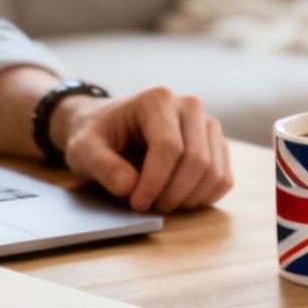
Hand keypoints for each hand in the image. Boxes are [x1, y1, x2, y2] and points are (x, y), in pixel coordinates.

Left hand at [53, 88, 233, 212]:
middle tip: (149, 207)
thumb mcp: (84, 148)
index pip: (169, 147)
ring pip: (214, 172)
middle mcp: (190, 106)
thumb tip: (129, 186)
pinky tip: (179, 200)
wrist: (108, 127)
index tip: (136, 203)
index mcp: (157, 100)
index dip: (155, 182)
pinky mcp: (216, 145)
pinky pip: (223, 179)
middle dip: (173, 193)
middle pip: (197, 160)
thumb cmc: (97, 136)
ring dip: (189, 199)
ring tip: (161, 203)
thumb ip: (102, 165)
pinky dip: (204, 197)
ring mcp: (208, 125)